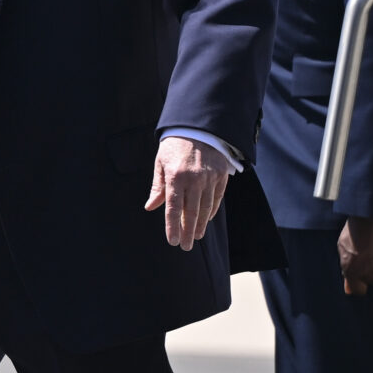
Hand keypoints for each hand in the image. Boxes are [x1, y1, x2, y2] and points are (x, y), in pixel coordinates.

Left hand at [145, 136, 229, 250]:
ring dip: (200, 225)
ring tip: (196, 237)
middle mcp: (194, 179)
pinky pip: (217, 198)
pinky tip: (206, 220)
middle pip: (190, 212)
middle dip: (188, 232)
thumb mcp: (161, 162)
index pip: (172, 208)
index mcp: (176, 176)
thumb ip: (158, 187)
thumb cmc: (175, 145)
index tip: (173, 241)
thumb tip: (150, 207)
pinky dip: (211, 211)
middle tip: (185, 246)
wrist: (199, 126)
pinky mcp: (221, 175)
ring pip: (205, 208)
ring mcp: (210, 177)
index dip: (172, 227)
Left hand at [338, 216, 372, 296]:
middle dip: (369, 273)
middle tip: (366, 257)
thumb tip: (348, 290)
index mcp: (354, 271)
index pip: (358, 291)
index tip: (358, 281)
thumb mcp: (343, 249)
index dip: (358, 286)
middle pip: (372, 280)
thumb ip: (346, 270)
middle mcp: (370, 271)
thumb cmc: (354, 231)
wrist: (372, 216)